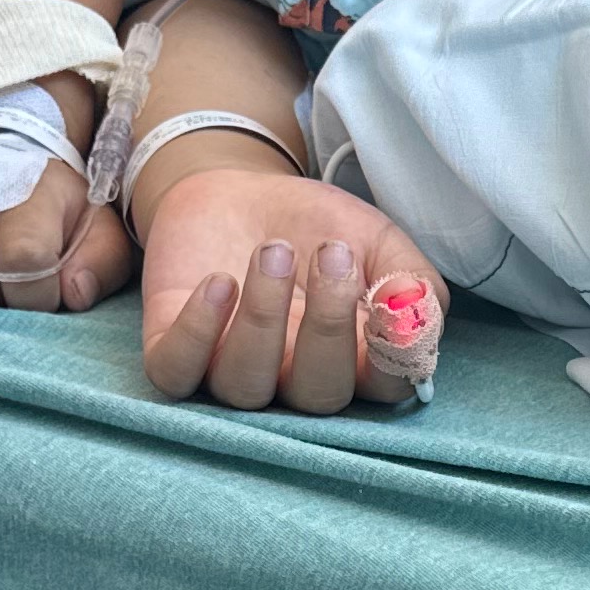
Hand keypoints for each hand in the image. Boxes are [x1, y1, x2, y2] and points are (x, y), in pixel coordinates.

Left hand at [139, 166, 443, 413]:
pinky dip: (196, 332)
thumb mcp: (377, 239)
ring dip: (263, 319)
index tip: (394, 302)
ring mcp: (233, 371)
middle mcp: (295, 380)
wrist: (238, 193)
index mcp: (355, 361)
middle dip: (329, 326)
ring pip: (246, 386)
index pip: (386, 387)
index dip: (395, 357)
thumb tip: (414, 314)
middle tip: (331, 253)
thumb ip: (412, 279)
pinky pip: (177, 372)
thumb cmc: (314, 227)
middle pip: (318, 396)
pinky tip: (218, 283)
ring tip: (274, 252)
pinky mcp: (175, 351)